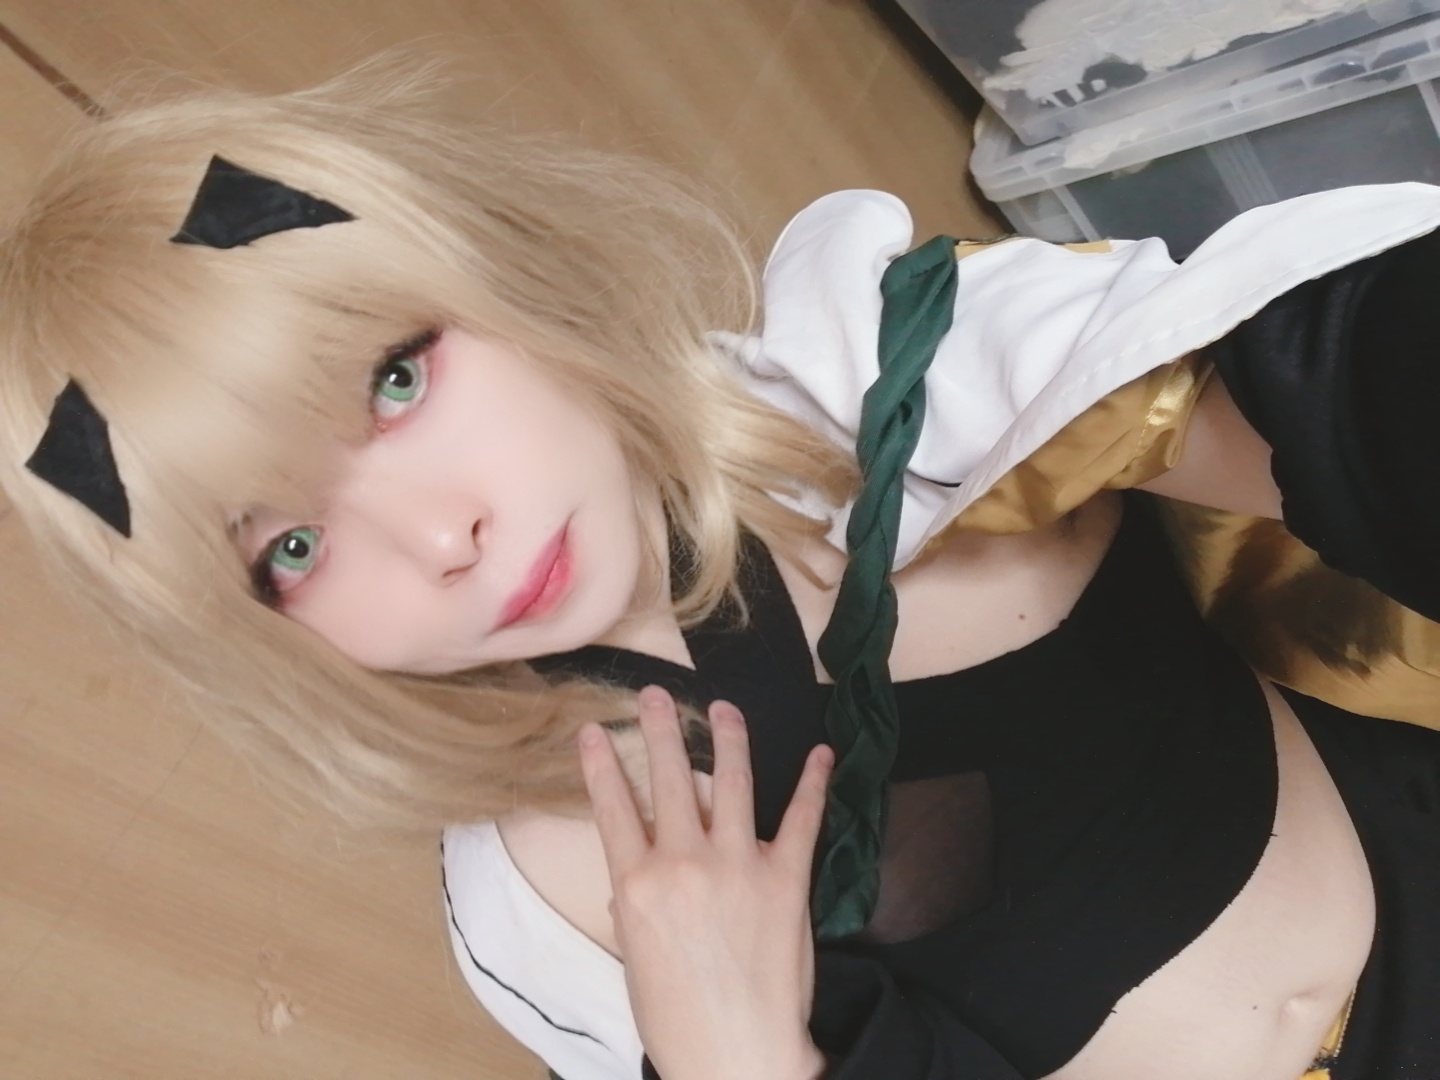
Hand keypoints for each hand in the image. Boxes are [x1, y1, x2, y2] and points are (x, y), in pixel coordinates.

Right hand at [579, 686, 833, 1079]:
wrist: (736, 1057)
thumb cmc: (676, 1020)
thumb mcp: (635, 958)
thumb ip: (636, 905)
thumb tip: (637, 876)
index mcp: (638, 885)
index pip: (612, 807)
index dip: (599, 764)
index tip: (592, 728)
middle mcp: (683, 863)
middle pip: (665, 780)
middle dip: (658, 730)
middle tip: (655, 695)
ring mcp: (737, 866)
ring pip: (730, 783)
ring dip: (728, 739)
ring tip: (725, 709)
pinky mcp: (786, 880)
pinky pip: (801, 820)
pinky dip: (813, 784)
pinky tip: (821, 754)